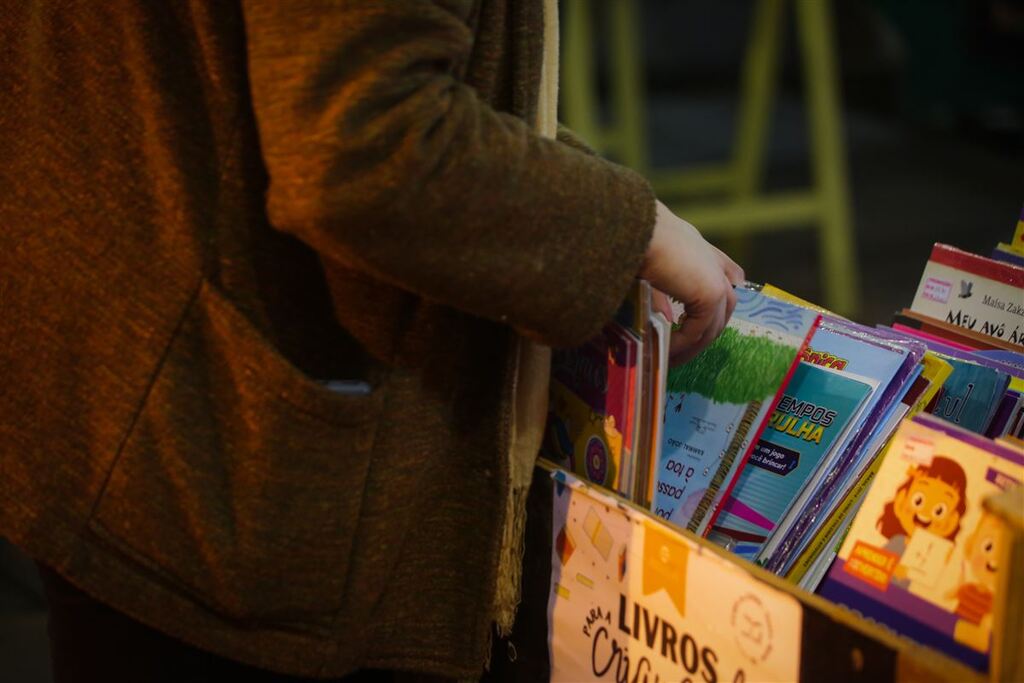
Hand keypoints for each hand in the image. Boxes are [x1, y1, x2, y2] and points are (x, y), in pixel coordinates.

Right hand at [641, 200, 744, 363]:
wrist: (634, 229)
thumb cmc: (629, 240)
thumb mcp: (646, 264)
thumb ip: (660, 291)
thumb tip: (663, 318)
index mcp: (698, 247)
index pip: (727, 271)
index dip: (726, 291)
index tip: (713, 311)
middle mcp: (711, 260)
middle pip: (725, 304)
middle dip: (706, 331)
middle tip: (683, 350)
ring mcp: (716, 278)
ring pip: (714, 323)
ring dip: (693, 345)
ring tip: (672, 359)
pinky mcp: (711, 294)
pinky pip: (700, 330)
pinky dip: (683, 345)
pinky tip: (666, 352)